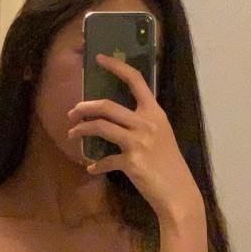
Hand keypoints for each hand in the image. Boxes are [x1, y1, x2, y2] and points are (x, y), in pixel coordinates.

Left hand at [67, 53, 204, 223]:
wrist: (178, 193)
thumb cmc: (169, 164)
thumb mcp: (161, 135)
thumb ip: (143, 123)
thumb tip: (116, 117)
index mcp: (155, 112)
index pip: (136, 80)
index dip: (116, 66)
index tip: (99, 58)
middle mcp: (147, 123)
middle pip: (107, 105)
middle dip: (84, 107)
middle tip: (72, 112)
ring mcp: (139, 142)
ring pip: (100, 127)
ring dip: (81, 130)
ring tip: (72, 134)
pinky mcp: (131, 161)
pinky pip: (105, 159)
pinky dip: (96, 164)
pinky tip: (91, 168)